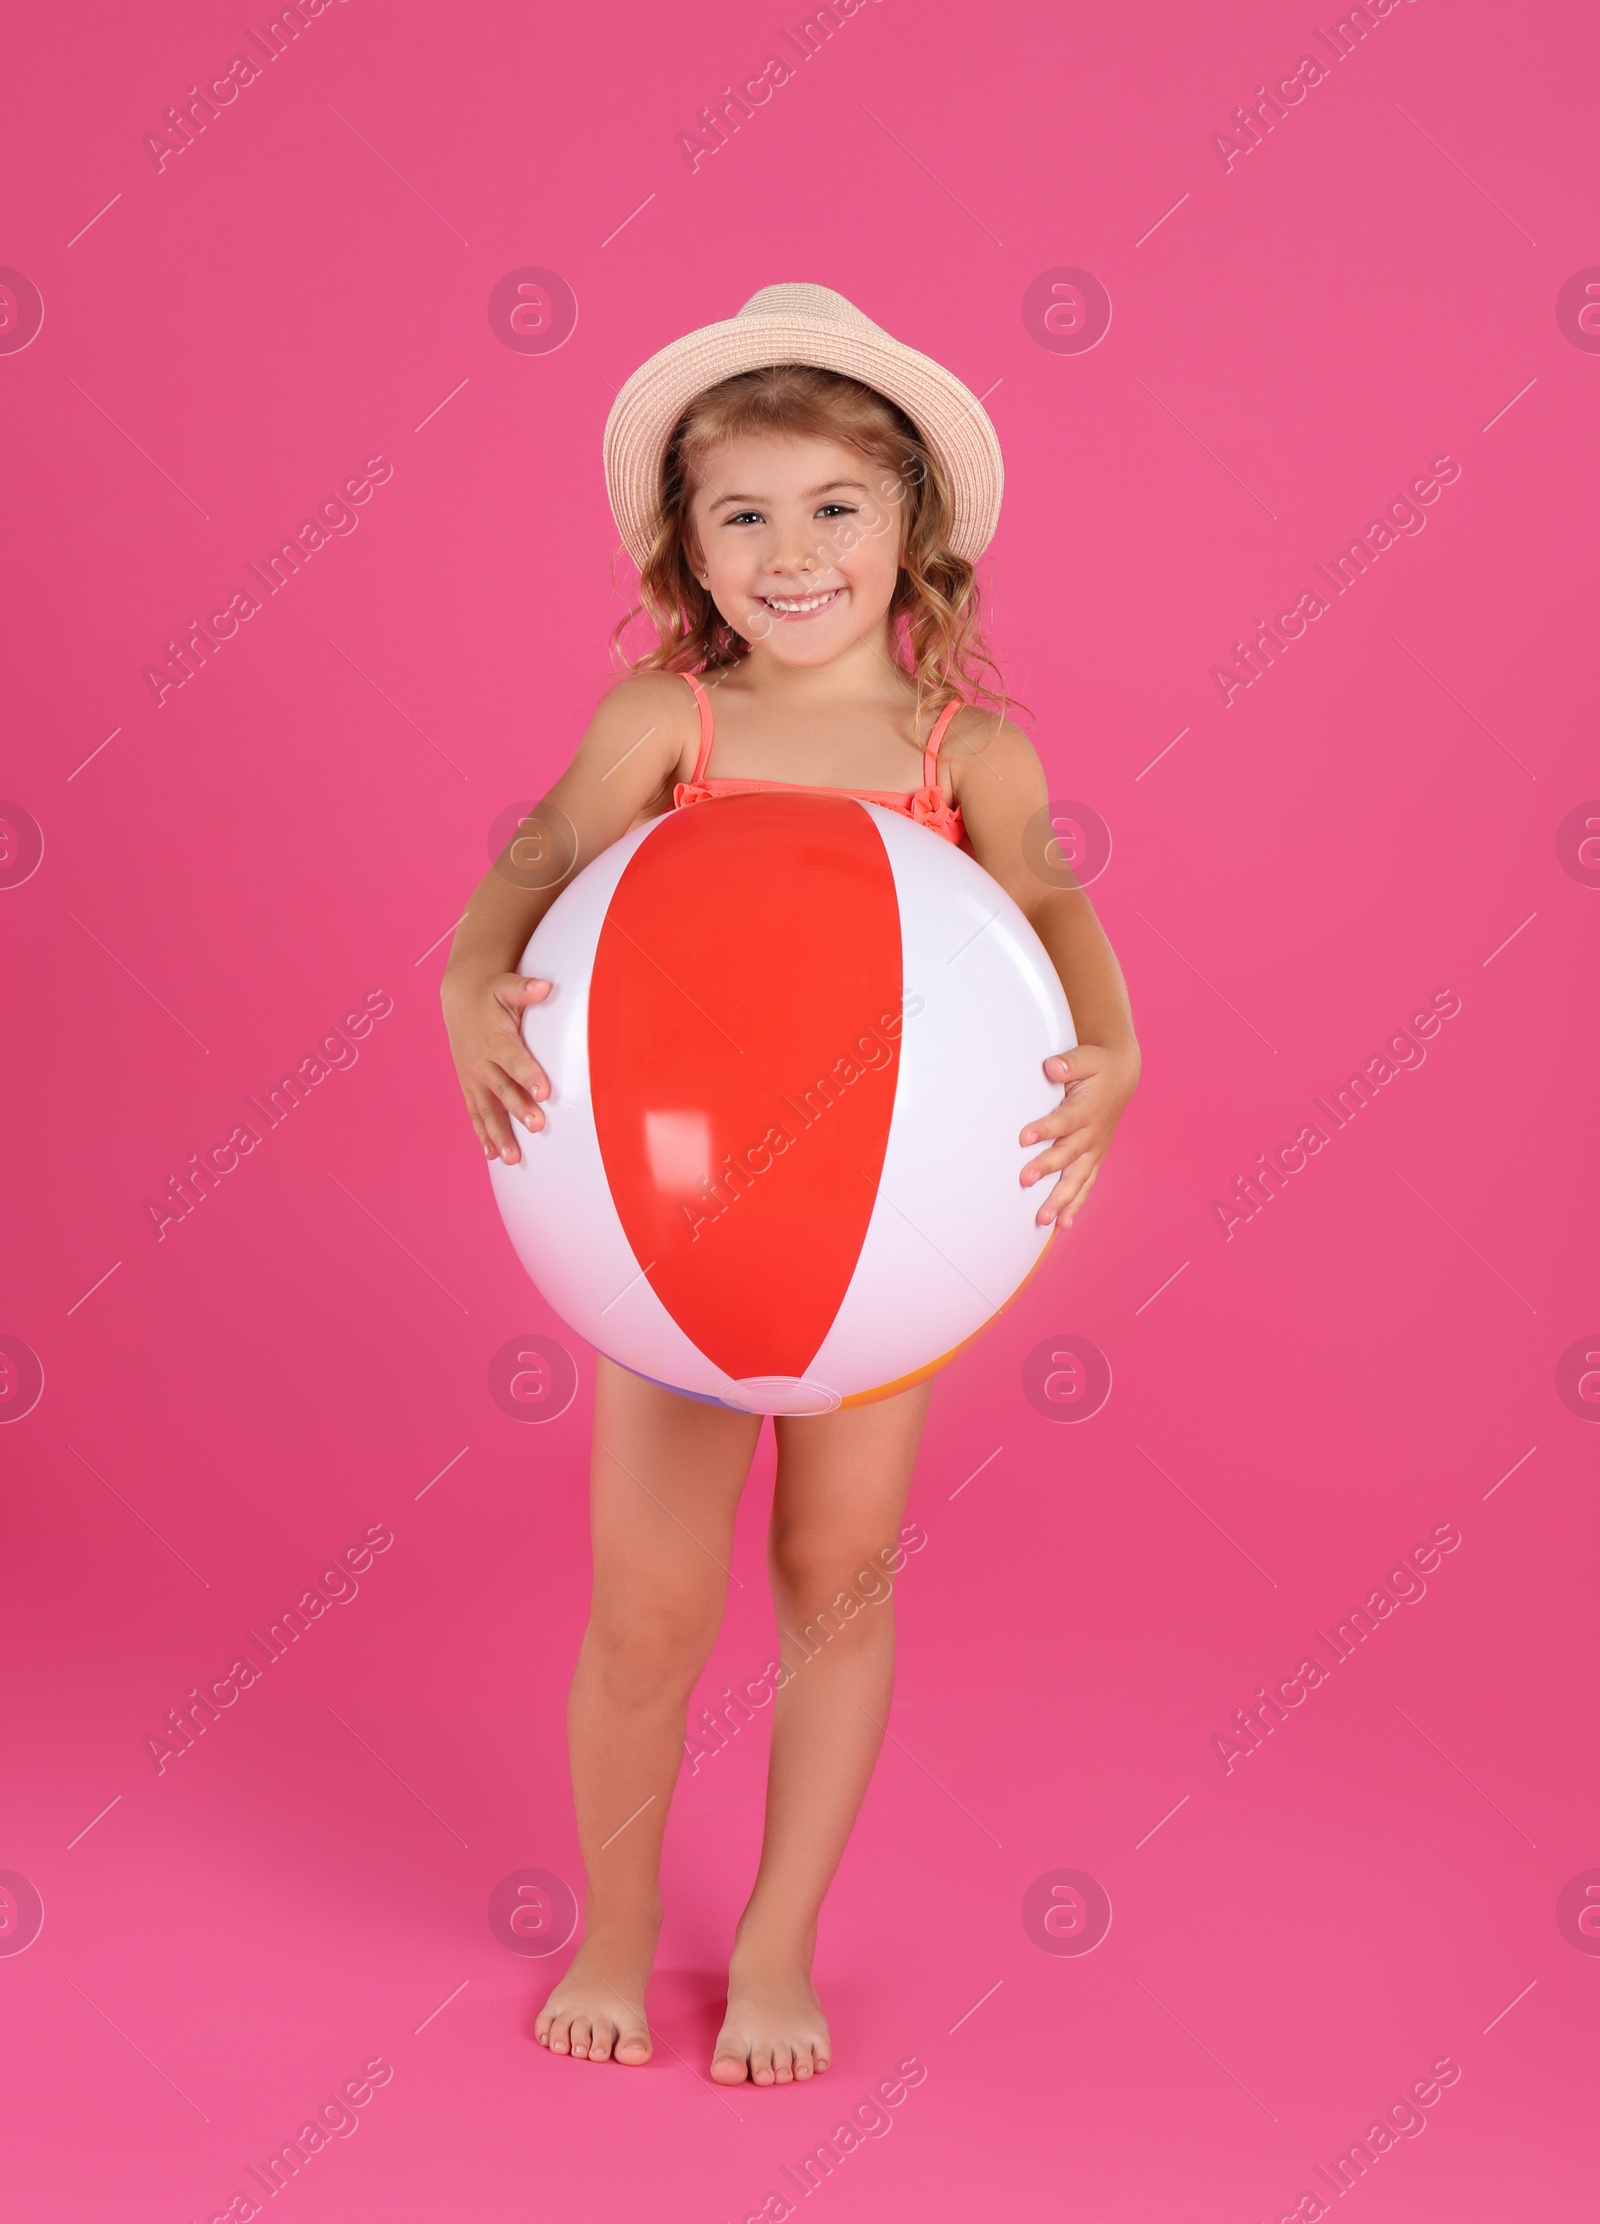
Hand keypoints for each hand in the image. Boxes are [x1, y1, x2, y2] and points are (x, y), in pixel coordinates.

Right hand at [441, 970, 551, 1164]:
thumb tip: (545, 986)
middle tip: (537, 1127)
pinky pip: (475, 1114)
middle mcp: (483, 1062)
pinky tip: (493, 1155)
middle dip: (518, 1109)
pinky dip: (483, 1134)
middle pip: (502, 1090)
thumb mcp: (506, 986)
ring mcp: (474, 1078)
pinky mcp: (470, 1087)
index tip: (544, 1092)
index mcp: (496, 1039)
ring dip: (498, 1133)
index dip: (529, 1075)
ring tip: (512, 1157)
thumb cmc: (490, 994)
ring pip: (487, 1109)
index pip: (514, 1060)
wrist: (460, 999)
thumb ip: (525, 989)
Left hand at [1019, 1043, 1139, 1227]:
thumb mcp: (1086, 1058)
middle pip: (1068, 1154)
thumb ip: (1069, 1064)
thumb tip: (1053, 1067)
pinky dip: (1075, 1205)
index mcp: (1086, 1109)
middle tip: (1025, 1180)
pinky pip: (1085, 1185)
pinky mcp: (1094, 1159)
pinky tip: (1062, 1224)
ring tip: (1045, 1218)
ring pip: (1078, 1178)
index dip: (1045, 1129)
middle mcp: (1091, 1133)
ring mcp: (1094, 1150)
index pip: (1064, 1121)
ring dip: (1062, 1199)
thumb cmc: (1097, 1067)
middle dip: (1047, 1168)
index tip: (1024, 1137)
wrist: (1121, 1077)